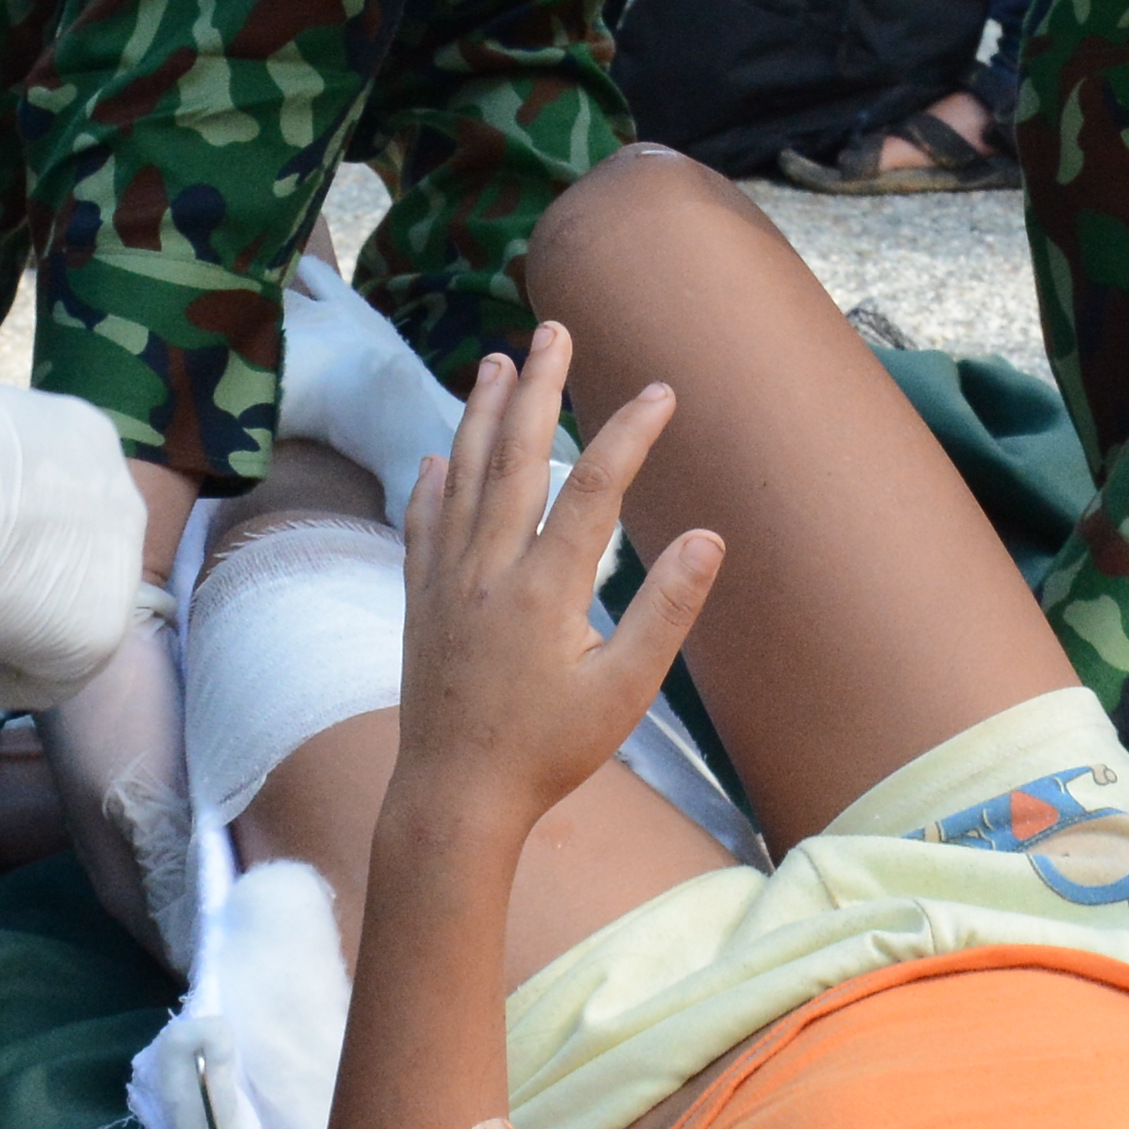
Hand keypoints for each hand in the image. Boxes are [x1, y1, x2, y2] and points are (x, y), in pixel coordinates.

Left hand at [385, 328, 720, 840]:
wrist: (452, 798)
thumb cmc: (547, 752)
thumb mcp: (624, 693)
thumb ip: (665, 612)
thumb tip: (707, 537)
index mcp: (544, 588)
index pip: (592, 487)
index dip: (628, 433)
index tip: (660, 391)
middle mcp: (488, 570)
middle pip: (514, 457)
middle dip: (539, 388)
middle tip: (555, 330)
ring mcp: (447, 582)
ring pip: (462, 477)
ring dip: (479, 414)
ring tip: (495, 362)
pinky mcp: (421, 604)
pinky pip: (423, 526)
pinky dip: (430, 485)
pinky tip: (433, 458)